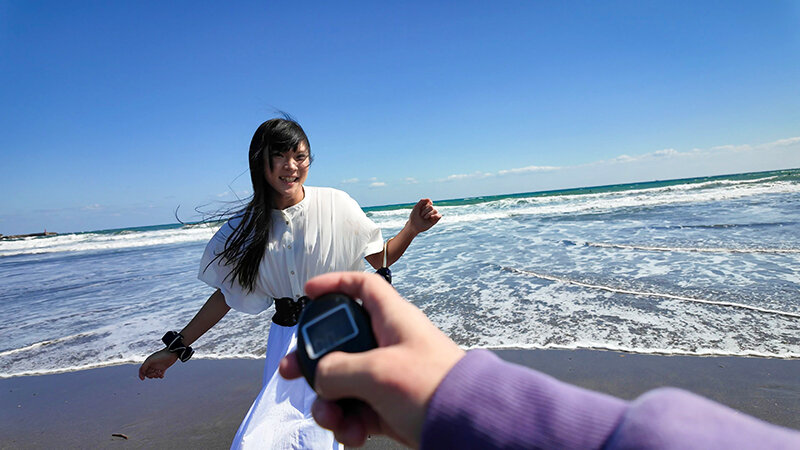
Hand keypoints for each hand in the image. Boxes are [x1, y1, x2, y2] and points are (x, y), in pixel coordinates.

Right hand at [138, 348, 178, 379]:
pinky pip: (160, 375)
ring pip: (154, 375)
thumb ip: (144, 366)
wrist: (172, 353)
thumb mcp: (150, 360)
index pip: (142, 370)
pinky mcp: (163, 368)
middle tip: (155, 372)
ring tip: (160, 373)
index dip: (141, 375)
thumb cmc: (161, 355)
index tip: (143, 379)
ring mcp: (158, 367)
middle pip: (148, 374)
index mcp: (148, 362)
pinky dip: (160, 376)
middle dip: (151, 375)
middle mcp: (152, 365)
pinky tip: (162, 375)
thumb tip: (142, 374)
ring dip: (156, 376)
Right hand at [279, 272, 464, 447]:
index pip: (362, 287)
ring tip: (332, 418)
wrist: (467, 427)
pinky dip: (349, 423)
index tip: (309, 291)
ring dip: (329, 402)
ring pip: (343, 382)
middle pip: (340, 343)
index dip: (334, 283)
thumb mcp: (377, 372)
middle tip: (291, 372)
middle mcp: (389, 344)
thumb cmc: (434, 387)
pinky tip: (353, 434)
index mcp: (393, 320)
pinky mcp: (390, 407)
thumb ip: (338, 370)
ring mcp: (388, 377)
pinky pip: (356, 410)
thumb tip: (321, 379)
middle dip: (314, 362)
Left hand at [407, 198, 440, 233]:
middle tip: (421, 215)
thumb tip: (430, 200)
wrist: (414, 226)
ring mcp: (433, 215)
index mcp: (426, 206)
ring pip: (435, 210)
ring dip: (428, 214)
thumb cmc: (414, 216)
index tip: (420, 208)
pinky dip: (436, 216)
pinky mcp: (435, 220)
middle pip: (431, 207)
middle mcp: (430, 210)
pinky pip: (439, 216)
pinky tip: (431, 217)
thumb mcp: (416, 207)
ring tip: (424, 218)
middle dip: (425, 211)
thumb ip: (422, 201)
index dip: (424, 205)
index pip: (429, 202)